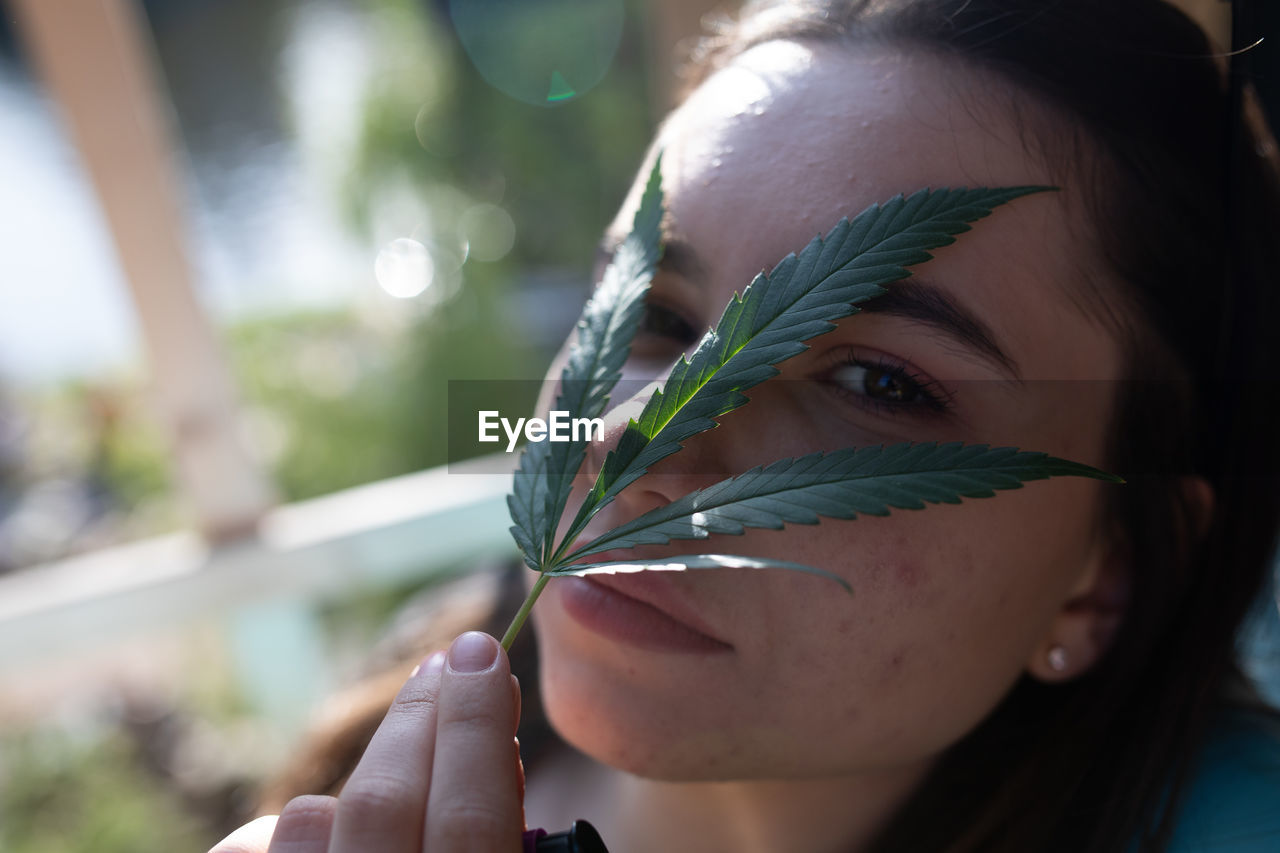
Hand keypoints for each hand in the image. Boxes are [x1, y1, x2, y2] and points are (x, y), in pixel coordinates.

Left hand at [209, 631, 524, 852]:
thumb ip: (508, 835)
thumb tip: (497, 757)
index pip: (469, 816)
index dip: (474, 726)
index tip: (482, 653)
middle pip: (385, 802)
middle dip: (420, 716)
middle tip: (455, 657)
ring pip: (309, 821)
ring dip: (362, 772)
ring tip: (406, 741)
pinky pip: (252, 849)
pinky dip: (284, 829)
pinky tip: (321, 818)